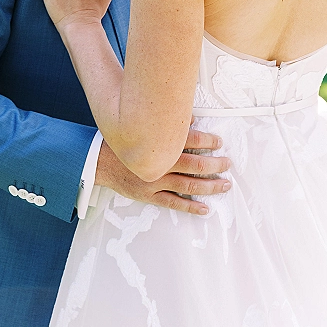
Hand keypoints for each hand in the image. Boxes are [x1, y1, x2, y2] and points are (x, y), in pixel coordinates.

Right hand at [95, 129, 231, 215]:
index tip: (219, 142)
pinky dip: (190, 206)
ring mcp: (155, 181)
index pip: (190, 141)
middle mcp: (160, 164)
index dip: (207, 141)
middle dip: (214, 165)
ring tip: (225, 185)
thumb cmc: (123, 142)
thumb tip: (189, 118)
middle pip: (194, 165)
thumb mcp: (141, 127)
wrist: (99, 160)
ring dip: (209, 186)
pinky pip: (173, 203)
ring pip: (188, 185)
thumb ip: (166, 123)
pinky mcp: (149, 195)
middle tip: (228, 163)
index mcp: (159, 145)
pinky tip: (205, 208)